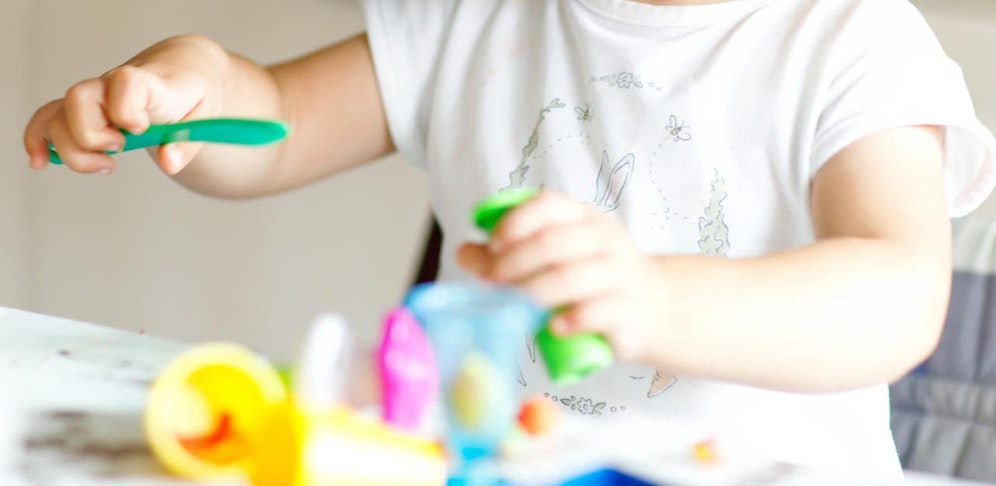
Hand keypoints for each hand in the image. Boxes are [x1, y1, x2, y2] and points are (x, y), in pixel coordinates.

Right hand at [24, 35, 227, 174]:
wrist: (180, 70)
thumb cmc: (192, 92)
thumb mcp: (205, 117)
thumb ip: (187, 142)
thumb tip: (168, 163)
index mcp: (150, 84)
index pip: (127, 83)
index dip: (126, 108)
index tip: (140, 129)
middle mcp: (114, 86)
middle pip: (79, 98)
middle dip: (92, 135)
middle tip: (121, 150)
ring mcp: (96, 97)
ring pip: (59, 115)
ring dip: (73, 150)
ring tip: (107, 166)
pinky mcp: (84, 109)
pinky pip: (49, 118)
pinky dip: (40, 140)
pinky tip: (41, 161)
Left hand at [457, 191, 668, 361]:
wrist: (654, 307)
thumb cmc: (592, 279)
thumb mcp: (555, 258)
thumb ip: (508, 254)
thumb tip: (464, 251)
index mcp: (583, 217)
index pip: (548, 205)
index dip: (516, 221)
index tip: (493, 244)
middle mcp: (605, 239)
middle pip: (553, 243)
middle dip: (514, 263)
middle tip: (491, 283)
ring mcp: (620, 274)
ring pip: (572, 277)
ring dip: (535, 292)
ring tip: (514, 306)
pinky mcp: (629, 310)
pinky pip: (598, 312)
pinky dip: (571, 319)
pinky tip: (552, 327)